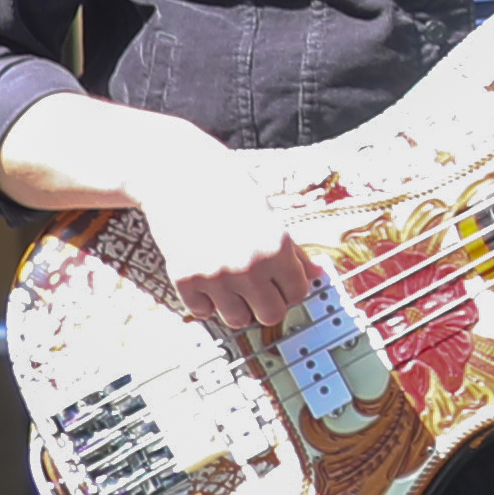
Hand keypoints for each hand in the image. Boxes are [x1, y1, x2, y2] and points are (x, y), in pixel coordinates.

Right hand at [105, 117, 325, 333]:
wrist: (178, 174)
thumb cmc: (228, 189)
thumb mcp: (268, 214)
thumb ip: (292, 250)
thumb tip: (315, 275)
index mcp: (276, 247)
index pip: (298, 292)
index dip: (290, 287)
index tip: (280, 280)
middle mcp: (249, 266)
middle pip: (271, 315)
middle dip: (267, 303)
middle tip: (258, 288)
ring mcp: (215, 276)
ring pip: (237, 320)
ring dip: (237, 307)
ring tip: (231, 286)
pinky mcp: (185, 280)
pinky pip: (202, 312)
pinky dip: (205, 302)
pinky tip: (207, 281)